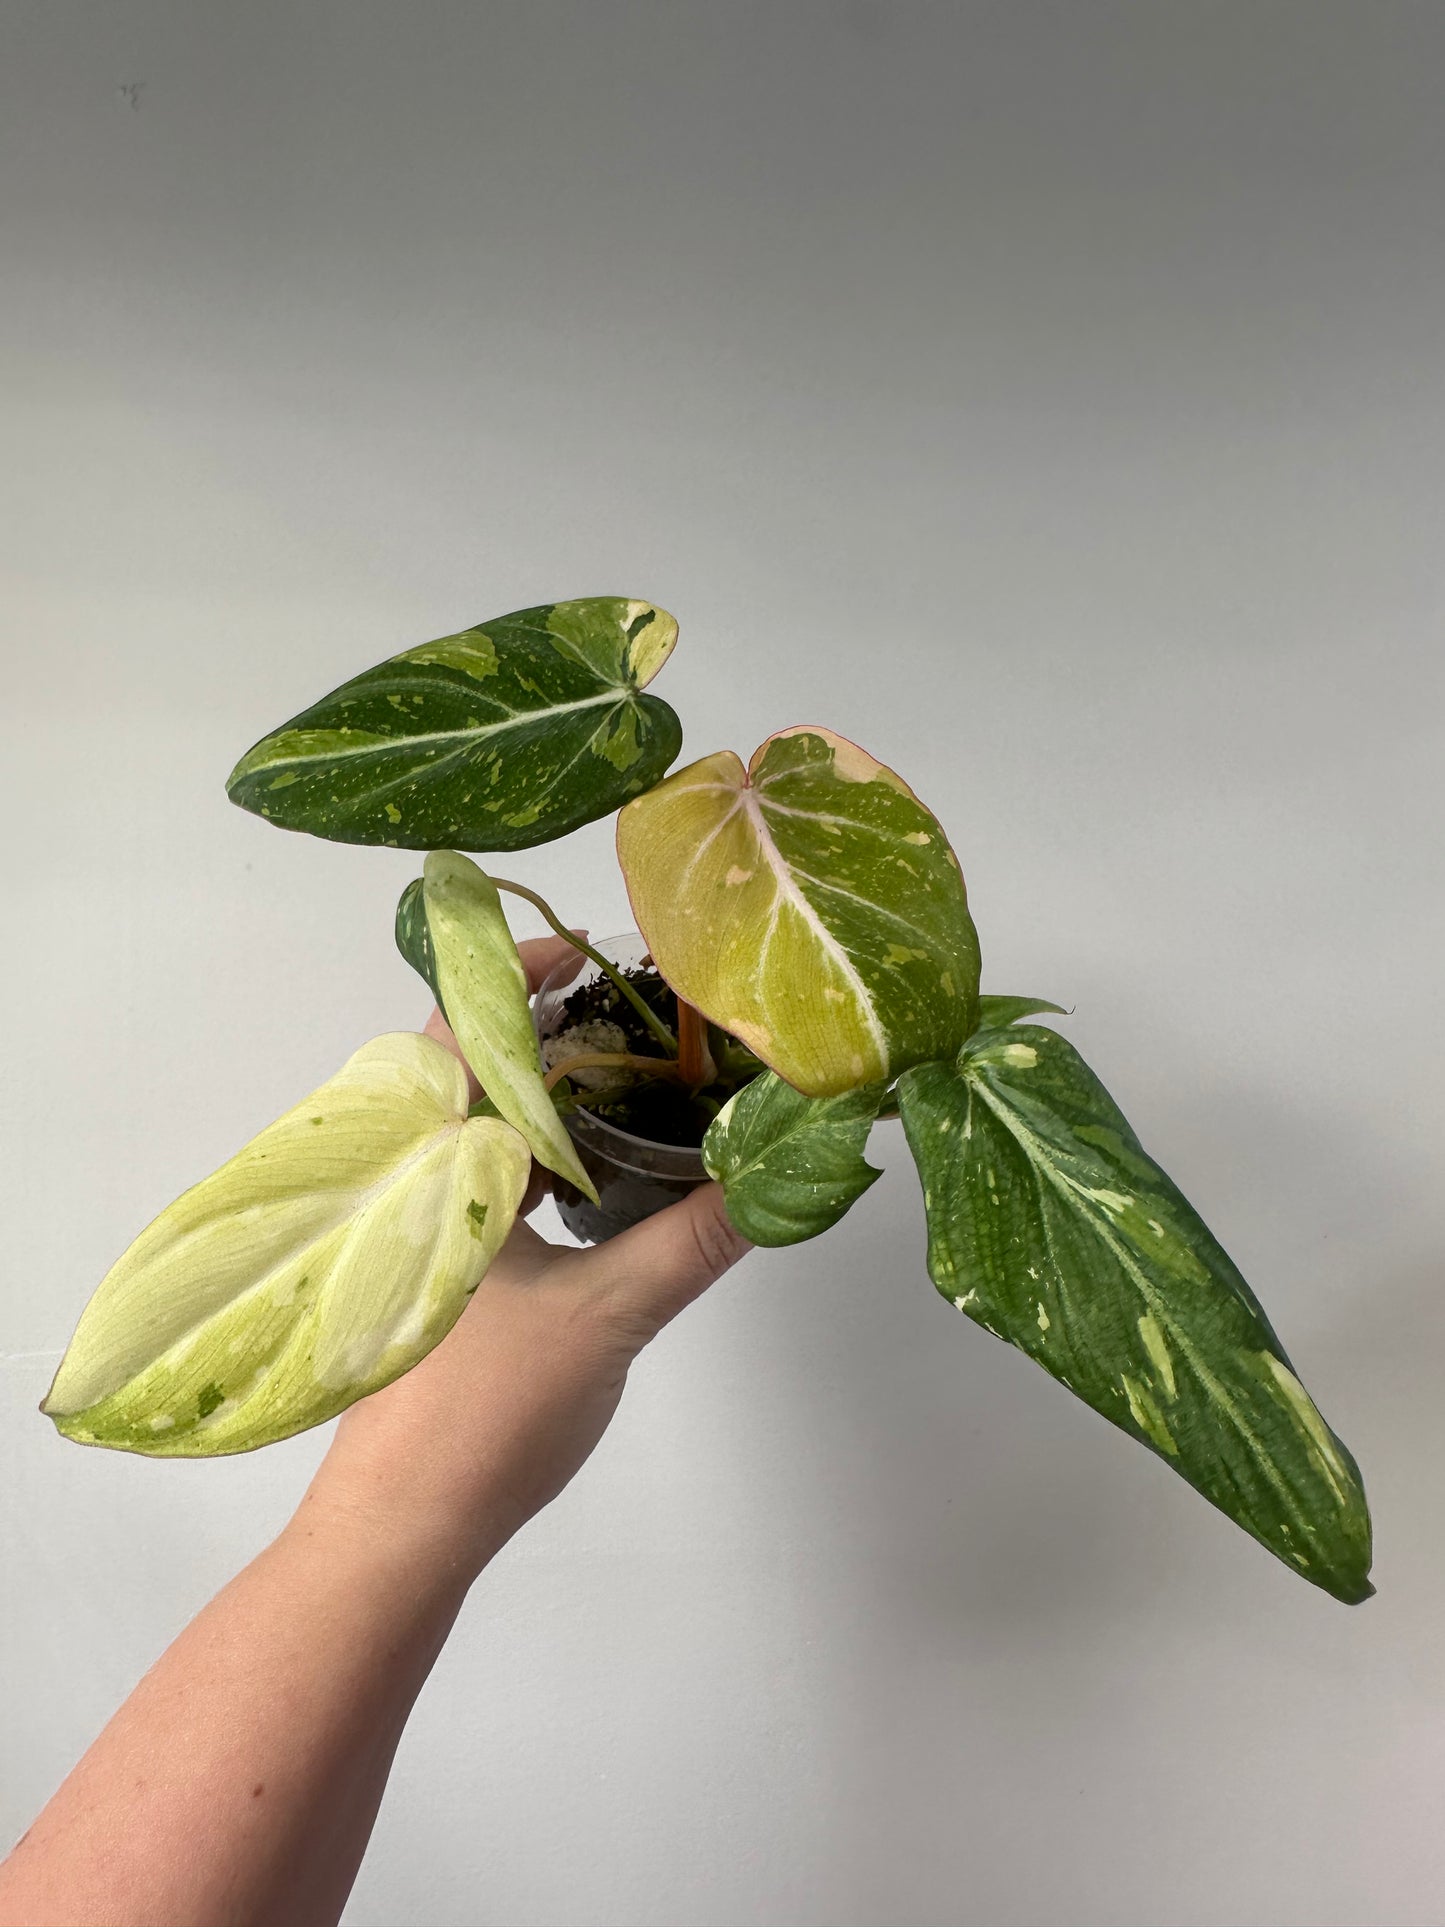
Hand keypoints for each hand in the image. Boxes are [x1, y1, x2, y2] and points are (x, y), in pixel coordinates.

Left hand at [304, 935, 751, 1583]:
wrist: (401, 1529)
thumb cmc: (483, 1414)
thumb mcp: (607, 1318)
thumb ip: (692, 1241)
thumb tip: (776, 1177)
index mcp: (438, 1167)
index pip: (459, 1032)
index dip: (514, 976)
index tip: (588, 950)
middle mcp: (417, 1183)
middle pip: (475, 1073)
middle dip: (550, 1031)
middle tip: (638, 1014)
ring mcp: (423, 1231)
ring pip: (481, 1132)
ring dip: (547, 1097)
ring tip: (635, 1075)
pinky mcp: (439, 1276)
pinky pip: (487, 1184)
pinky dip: (540, 1160)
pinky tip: (601, 1175)